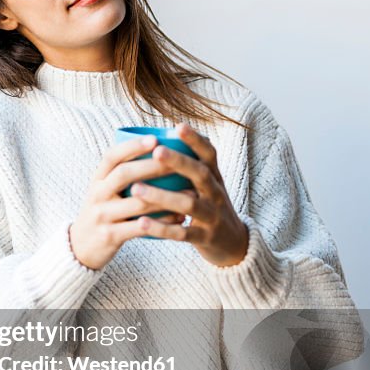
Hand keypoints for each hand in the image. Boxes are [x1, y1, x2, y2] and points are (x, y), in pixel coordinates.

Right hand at [69, 134, 192, 269]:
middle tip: (176, 161)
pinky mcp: (110, 235)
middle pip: (124, 174)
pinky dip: (162, 222)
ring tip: (190, 191)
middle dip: (152, 166)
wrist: (82, 247)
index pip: (112, 156)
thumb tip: (159, 150)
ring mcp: (102, 215)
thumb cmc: (104, 212)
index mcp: (98, 179)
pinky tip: (179, 218)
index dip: (132, 146)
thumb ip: (123, 174)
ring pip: (137, 203)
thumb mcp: (105, 190)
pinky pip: (140, 227)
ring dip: (165, 197)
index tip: (155, 138)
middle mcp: (98, 194)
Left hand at [128, 123, 248, 267]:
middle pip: (200, 174)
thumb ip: (192, 166)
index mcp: (215, 177)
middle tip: (157, 151)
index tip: (178, 126)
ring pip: (188, 204)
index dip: (195, 140)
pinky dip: (161, 228)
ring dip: (162, 196)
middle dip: (179, 162)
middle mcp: (216, 194)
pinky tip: (141, 223)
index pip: (209, 154)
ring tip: (136, 189)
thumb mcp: (208, 185)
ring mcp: (212, 216)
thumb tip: (163, 137)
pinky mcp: (204, 238)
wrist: (233, 244)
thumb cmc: (211, 207)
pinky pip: (182, 233)